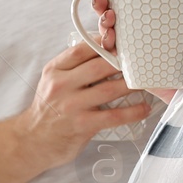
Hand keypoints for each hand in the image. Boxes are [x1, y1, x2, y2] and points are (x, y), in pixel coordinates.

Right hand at [16, 42, 148, 163]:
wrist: (34, 141)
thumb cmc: (50, 107)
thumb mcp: (54, 80)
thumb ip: (75, 66)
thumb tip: (106, 47)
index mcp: (54, 70)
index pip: (82, 49)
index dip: (105, 43)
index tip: (121, 42)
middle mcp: (61, 85)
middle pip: (99, 66)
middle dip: (123, 62)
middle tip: (141, 61)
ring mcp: (72, 106)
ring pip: (110, 89)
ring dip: (132, 85)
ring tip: (147, 82)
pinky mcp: (83, 125)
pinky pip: (114, 116)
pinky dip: (133, 112)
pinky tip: (145, 108)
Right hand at [91, 0, 182, 102]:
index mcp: (144, 18)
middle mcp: (132, 31)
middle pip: (108, 13)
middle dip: (100, 3)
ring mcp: (129, 49)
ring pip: (106, 33)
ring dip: (102, 23)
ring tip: (110, 18)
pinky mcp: (130, 67)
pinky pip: (113, 56)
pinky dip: (107, 46)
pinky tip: (111, 40)